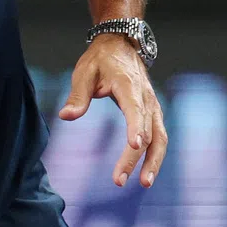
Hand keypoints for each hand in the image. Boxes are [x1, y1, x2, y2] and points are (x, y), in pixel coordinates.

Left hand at [59, 33, 166, 187]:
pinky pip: (160, 136)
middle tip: (120, 179)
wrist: (122, 44)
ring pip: (160, 137)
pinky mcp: (153, 112)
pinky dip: (155, 155)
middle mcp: (146, 97)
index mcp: (128, 85)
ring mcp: (153, 105)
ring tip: (143, 183)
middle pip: (147, 131)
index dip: (136, 128)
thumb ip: (77, 96)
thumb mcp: (84, 72)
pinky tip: (146, 172)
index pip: (135, 109)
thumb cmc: (100, 59)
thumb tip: (66, 116)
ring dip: (154, 161)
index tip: (134, 146)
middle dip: (135, 157)